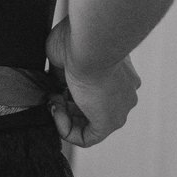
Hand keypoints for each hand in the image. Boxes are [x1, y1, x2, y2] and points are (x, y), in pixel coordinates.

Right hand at [45, 18, 139, 147]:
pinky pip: (87, 138)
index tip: (57, 82)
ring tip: (52, 100)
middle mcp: (125, 90)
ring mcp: (120, 107)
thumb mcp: (68, 53)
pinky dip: (66, 130)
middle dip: (66, 104)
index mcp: (120, 71)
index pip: (96, 91)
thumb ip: (64, 71)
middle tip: (52, 92)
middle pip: (92, 108)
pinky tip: (56, 111)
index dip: (70, 91)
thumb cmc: (79, 38)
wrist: (91, 42)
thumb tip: (55, 82)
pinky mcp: (110, 122)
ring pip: (89, 123)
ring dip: (64, 115)